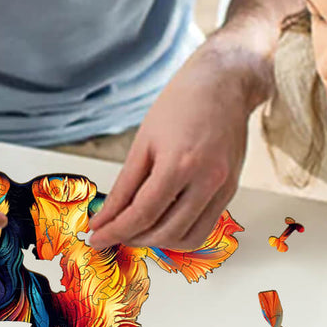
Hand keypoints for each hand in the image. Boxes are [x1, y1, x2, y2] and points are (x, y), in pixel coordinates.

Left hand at [87, 37, 268, 250]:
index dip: (115, 231)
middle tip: (111, 233)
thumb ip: (125, 186)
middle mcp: (207, 180)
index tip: (95, 237)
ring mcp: (224, 188)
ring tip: (134, 230)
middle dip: (132, 238)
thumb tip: (105, 217)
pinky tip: (159, 223)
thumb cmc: (181, 105)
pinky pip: (204, 227)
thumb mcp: (143, 142)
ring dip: (157, 242)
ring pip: (188, 238)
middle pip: (165, 231)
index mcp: (179, 164)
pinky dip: (179, 233)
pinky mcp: (231, 191)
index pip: (142, 214)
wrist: (224, 84)